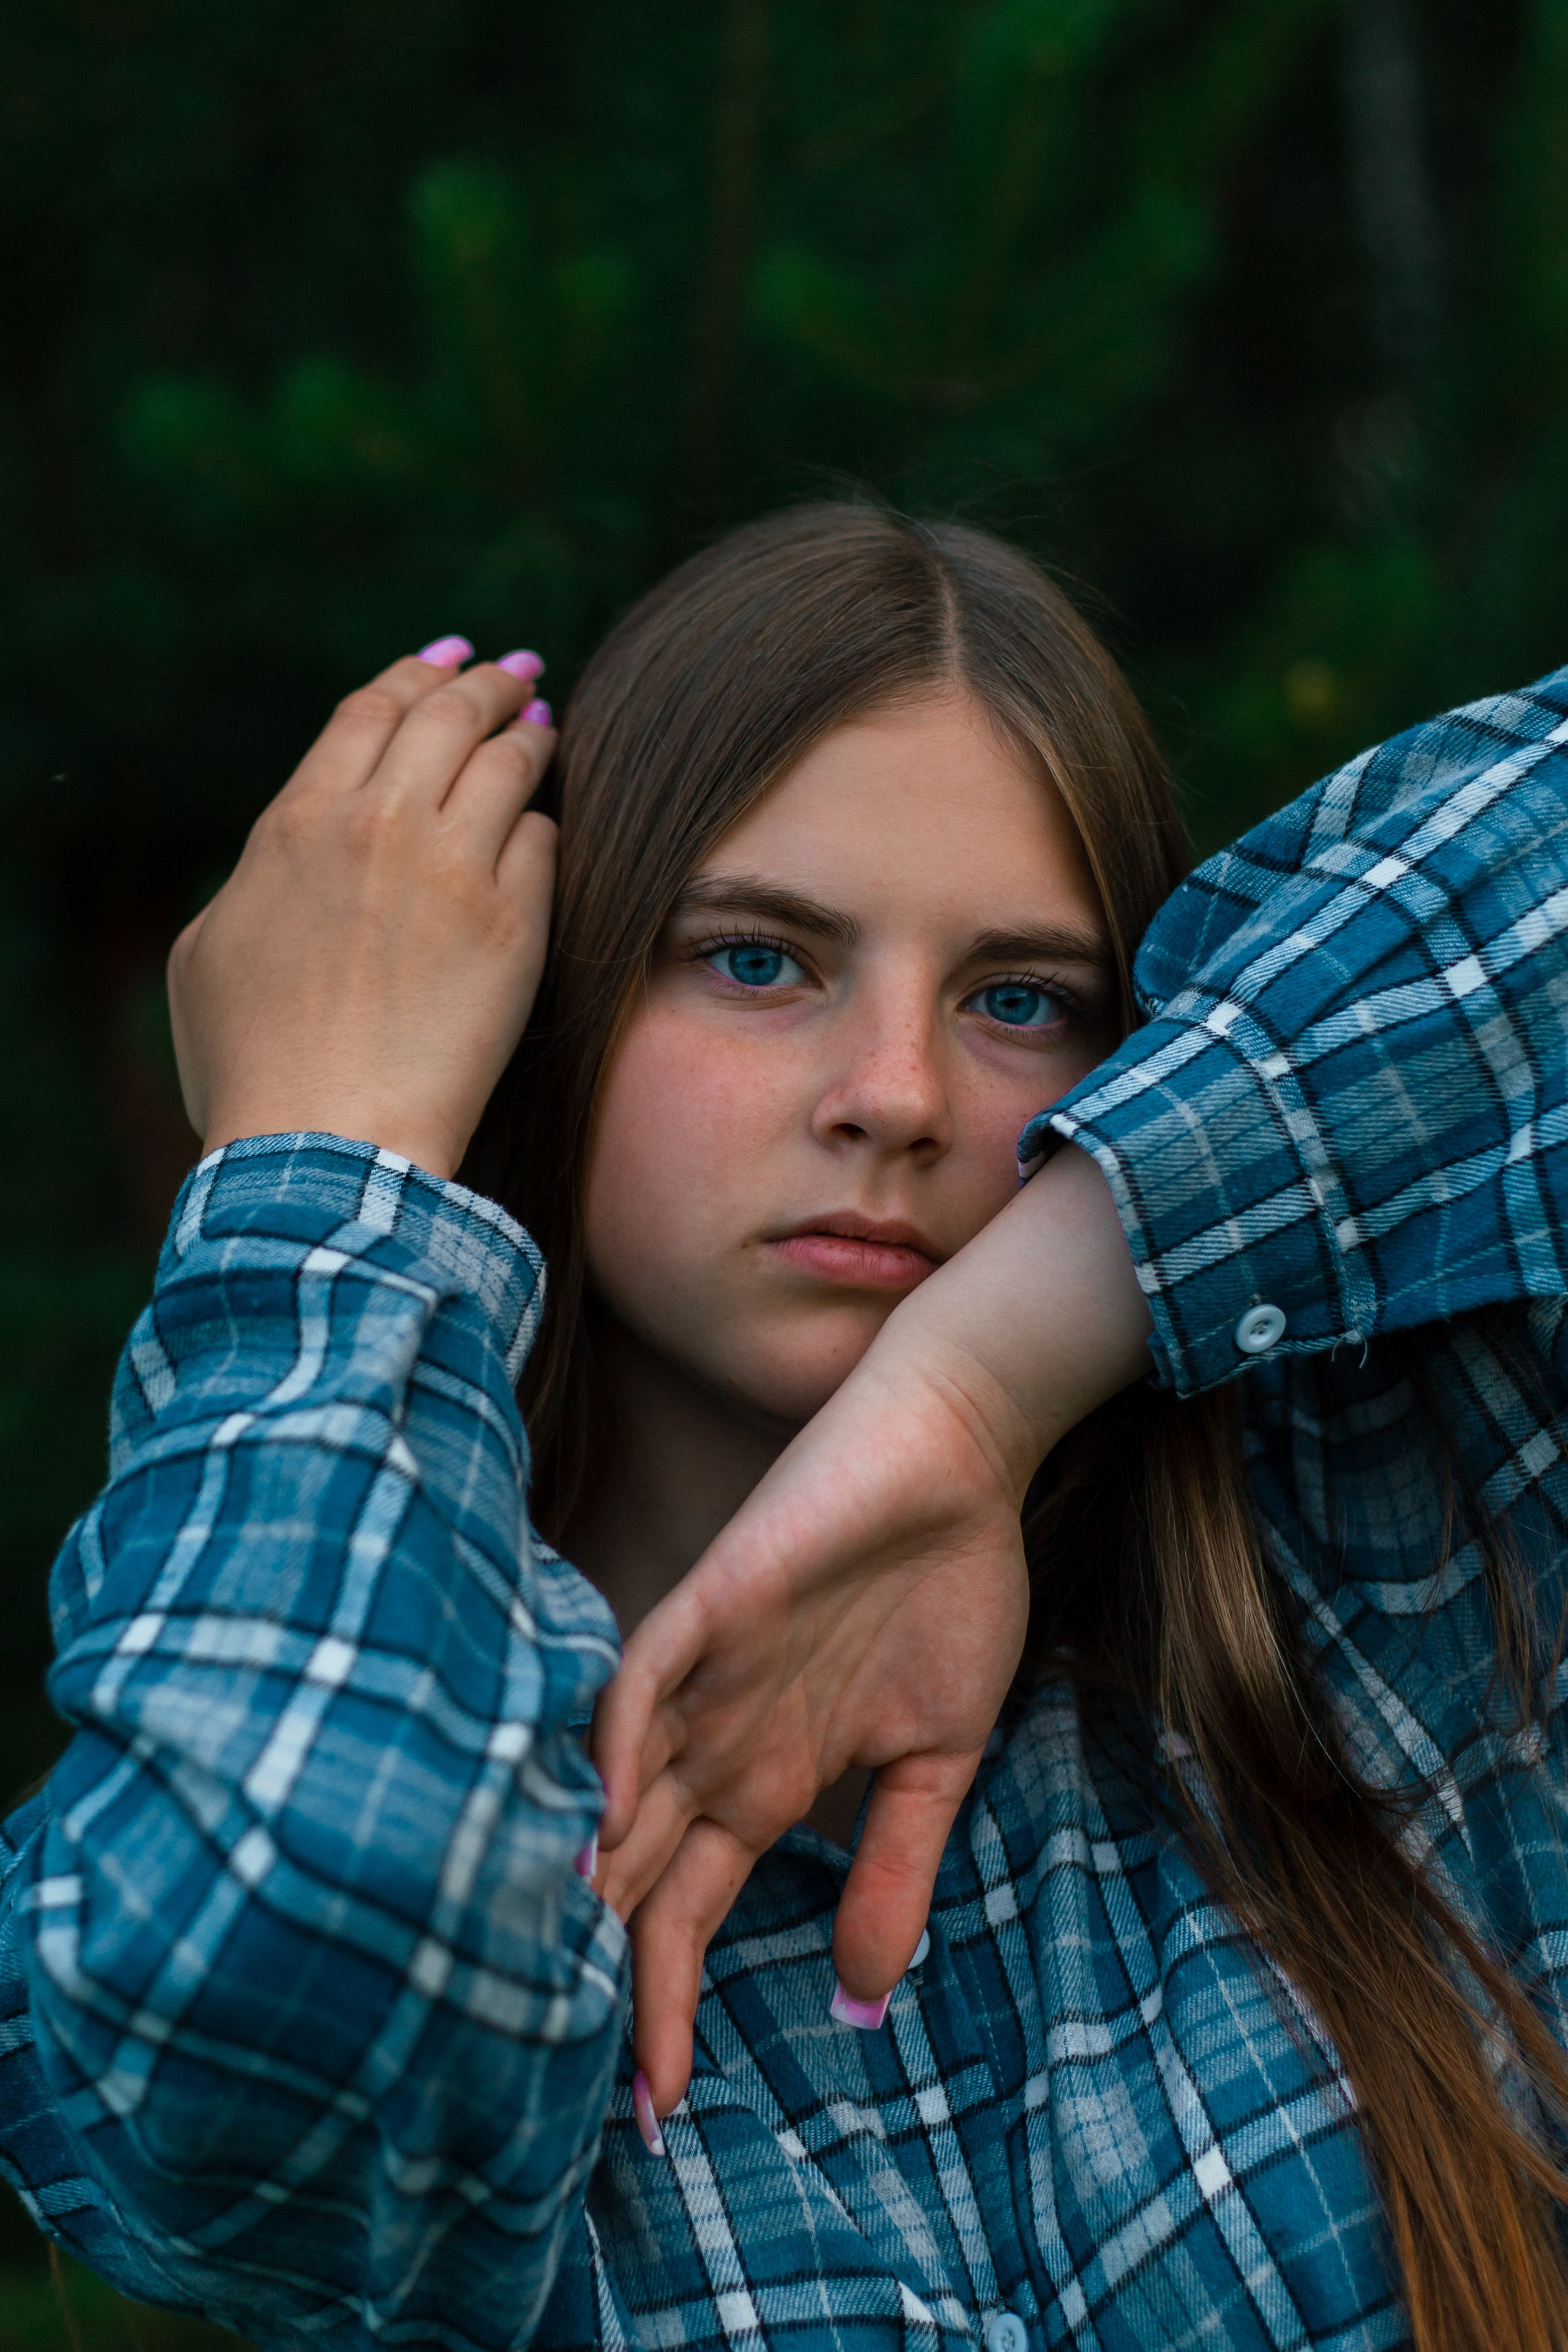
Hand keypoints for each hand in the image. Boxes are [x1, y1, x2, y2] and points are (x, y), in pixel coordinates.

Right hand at [167, 645, 556, 1177]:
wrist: (326, 1141)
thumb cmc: (250, 1068)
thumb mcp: (206, 954)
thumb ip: (253, 884)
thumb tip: (284, 861)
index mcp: (297, 823)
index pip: (369, 711)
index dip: (415, 674)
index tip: (447, 658)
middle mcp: (380, 826)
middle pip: (448, 714)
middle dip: (486, 683)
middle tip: (513, 673)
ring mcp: (455, 870)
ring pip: (510, 763)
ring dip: (529, 736)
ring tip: (543, 728)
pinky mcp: (516, 926)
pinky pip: (543, 842)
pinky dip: (543, 824)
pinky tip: (546, 826)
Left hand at [592, 1143, 1152, 2115]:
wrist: (959, 1462)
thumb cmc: (946, 1594)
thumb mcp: (937, 1760)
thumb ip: (896, 1867)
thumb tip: (869, 1997)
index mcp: (763, 1782)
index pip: (687, 1914)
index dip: (663, 2006)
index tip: (658, 2112)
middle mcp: (715, 1740)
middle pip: (635, 1876)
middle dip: (607, 1980)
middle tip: (574, 2094)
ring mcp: (706, 1674)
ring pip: (615, 1791)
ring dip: (584, 1883)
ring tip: (544, 1986)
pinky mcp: (712, 1602)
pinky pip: (641, 1678)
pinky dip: (614, 1745)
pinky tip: (600, 1818)